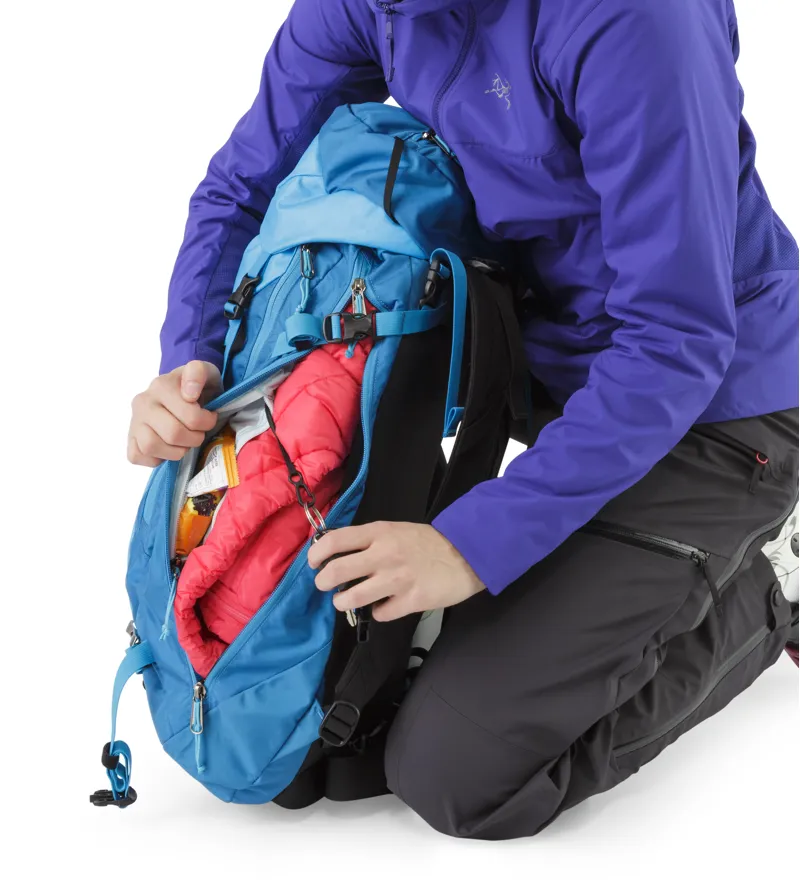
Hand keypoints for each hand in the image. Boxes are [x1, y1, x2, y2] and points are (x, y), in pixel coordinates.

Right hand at [128, 360, 220, 465]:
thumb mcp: (206, 372)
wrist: (183, 391)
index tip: (210, 417)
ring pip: (151, 446)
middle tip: (199, 433)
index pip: (190, 416)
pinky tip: (168, 448)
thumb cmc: (197, 386)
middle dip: (194, 439)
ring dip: (176, 451)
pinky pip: (136, 456)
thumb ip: (198, 373)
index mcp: (161, 385)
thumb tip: (189, 393)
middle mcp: (143, 402)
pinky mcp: (130, 438)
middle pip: (172, 434)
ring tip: (184, 442)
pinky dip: (155, 458)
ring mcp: (134, 421)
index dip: (207, 422)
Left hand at [308, 521, 485, 620]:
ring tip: (345, 600)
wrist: (468, 553)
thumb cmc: (428, 542)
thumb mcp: (395, 530)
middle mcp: (384, 555)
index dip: (316, 554)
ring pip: (352, 597)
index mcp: (379, 533)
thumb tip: (337, 553)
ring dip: (342, 602)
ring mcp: (397, 579)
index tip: (313, 563)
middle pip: (336, 571)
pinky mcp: (411, 601)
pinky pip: (381, 613)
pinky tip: (384, 606)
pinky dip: (378, 612)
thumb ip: (369, 540)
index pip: (334, 541)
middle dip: (323, 582)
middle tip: (325, 585)